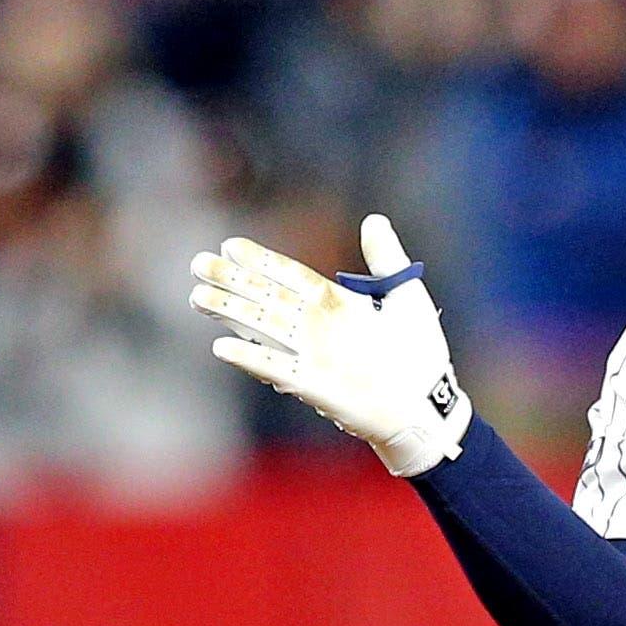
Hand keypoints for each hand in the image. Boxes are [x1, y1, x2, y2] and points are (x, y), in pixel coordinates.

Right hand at [190, 214, 471, 477]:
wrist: (427, 405)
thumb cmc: (421, 354)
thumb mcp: (408, 297)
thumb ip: (387, 259)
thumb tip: (374, 220)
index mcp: (335, 302)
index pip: (288, 275)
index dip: (260, 260)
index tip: (230, 245)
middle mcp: (316, 326)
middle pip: (265, 297)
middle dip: (232, 281)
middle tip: (198, 263)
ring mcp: (311, 354)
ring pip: (262, 327)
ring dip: (230, 312)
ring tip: (198, 297)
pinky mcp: (312, 385)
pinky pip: (275, 367)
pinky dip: (250, 357)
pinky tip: (222, 347)